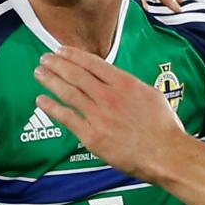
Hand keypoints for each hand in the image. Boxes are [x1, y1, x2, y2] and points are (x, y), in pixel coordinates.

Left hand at [34, 48, 190, 180]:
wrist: (165, 153)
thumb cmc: (164, 128)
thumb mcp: (151, 95)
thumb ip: (131, 86)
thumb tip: (120, 81)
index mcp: (124, 83)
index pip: (92, 63)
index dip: (73, 55)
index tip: (61, 50)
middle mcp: (108, 96)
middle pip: (75, 74)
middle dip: (56, 64)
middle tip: (44, 58)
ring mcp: (98, 115)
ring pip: (67, 92)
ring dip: (50, 80)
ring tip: (39, 73)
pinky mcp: (92, 135)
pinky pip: (66, 118)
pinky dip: (51, 107)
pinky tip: (41, 100)